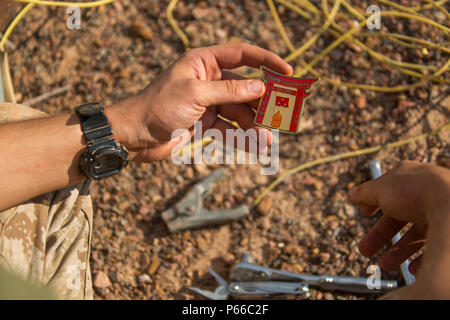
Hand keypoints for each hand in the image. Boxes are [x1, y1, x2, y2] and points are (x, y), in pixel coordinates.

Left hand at [106, 43, 292, 161]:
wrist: (134, 136)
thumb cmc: (158, 107)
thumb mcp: (195, 95)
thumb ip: (229, 91)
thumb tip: (260, 88)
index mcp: (203, 62)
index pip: (241, 55)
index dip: (266, 61)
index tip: (287, 71)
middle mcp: (207, 80)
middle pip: (244, 88)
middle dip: (261, 103)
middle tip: (280, 115)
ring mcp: (207, 102)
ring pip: (238, 111)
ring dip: (253, 125)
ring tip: (267, 140)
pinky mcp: (205, 122)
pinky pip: (229, 128)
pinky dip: (241, 137)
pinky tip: (254, 146)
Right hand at [348, 160, 449, 274]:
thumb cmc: (414, 191)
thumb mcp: (380, 189)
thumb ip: (364, 193)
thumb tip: (351, 194)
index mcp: (409, 177)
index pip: (389, 190)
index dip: (374, 203)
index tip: (365, 214)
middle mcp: (425, 192)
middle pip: (399, 217)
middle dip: (380, 236)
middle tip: (364, 250)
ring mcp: (440, 211)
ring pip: (415, 234)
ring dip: (398, 251)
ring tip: (385, 265)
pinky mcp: (449, 229)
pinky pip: (434, 246)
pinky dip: (421, 259)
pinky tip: (411, 269)